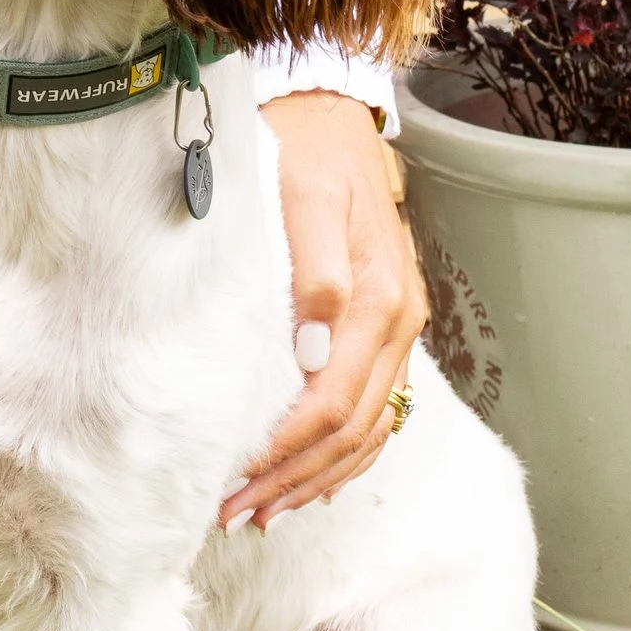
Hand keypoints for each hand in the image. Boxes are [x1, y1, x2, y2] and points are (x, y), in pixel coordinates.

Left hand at [224, 91, 422, 527]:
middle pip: (351, 429)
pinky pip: (375, 413)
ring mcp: (398, 332)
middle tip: (231, 511)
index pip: (333, 400)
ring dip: (314, 478)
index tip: (233, 479)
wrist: (330, 118)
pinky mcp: (386, 331)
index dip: (285, 450)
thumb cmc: (305, 154)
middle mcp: (399, 324)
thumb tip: (315, 347)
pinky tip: (306, 481)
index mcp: (380, 298)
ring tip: (260, 512)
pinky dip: (342, 457)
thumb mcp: (303, 195)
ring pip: (367, 431)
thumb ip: (316, 270)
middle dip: (292, 478)